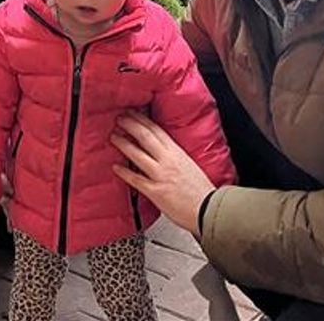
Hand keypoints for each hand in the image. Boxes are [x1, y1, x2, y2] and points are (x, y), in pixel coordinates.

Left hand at [111, 111, 214, 233]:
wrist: (209, 210)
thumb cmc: (202, 192)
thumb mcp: (190, 165)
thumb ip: (175, 157)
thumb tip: (163, 150)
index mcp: (178, 153)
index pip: (157, 131)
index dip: (142, 120)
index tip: (132, 113)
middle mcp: (168, 161)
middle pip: (146, 137)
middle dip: (131, 125)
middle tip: (119, 118)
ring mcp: (161, 175)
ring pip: (138, 154)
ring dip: (124, 144)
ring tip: (113, 137)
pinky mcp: (156, 192)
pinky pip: (136, 179)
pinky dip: (124, 173)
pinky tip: (115, 167)